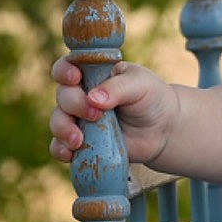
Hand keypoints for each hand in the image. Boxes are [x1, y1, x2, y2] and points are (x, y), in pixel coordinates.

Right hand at [48, 56, 179, 166]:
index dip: (64, 72)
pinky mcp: (82, 142)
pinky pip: (60, 146)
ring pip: (58, 121)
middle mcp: (81, 95)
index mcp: (92, 74)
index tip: (75, 78)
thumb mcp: (140, 85)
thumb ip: (117, 88)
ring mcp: (80, 119)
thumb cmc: (151, 99)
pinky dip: (60, 150)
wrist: (163, 131)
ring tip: (78, 140)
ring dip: (63, 129)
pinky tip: (69, 154)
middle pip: (62, 96)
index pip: (67, 67)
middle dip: (73, 104)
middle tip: (95, 114)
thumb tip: (93, 99)